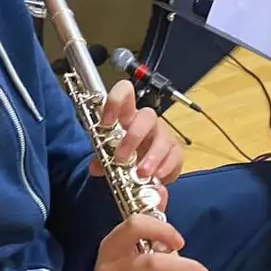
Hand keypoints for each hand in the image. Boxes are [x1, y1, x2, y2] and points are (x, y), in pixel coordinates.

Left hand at [89, 80, 183, 201]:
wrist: (143, 170)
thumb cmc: (125, 153)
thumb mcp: (109, 155)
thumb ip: (101, 159)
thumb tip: (96, 168)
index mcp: (127, 115)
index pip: (125, 93)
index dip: (116, 101)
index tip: (106, 122)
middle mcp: (146, 122)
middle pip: (147, 116)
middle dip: (134, 137)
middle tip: (121, 158)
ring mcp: (162, 135)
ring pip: (163, 136)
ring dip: (152, 156)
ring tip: (141, 173)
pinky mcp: (174, 151)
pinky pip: (175, 155)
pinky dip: (166, 167)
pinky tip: (156, 177)